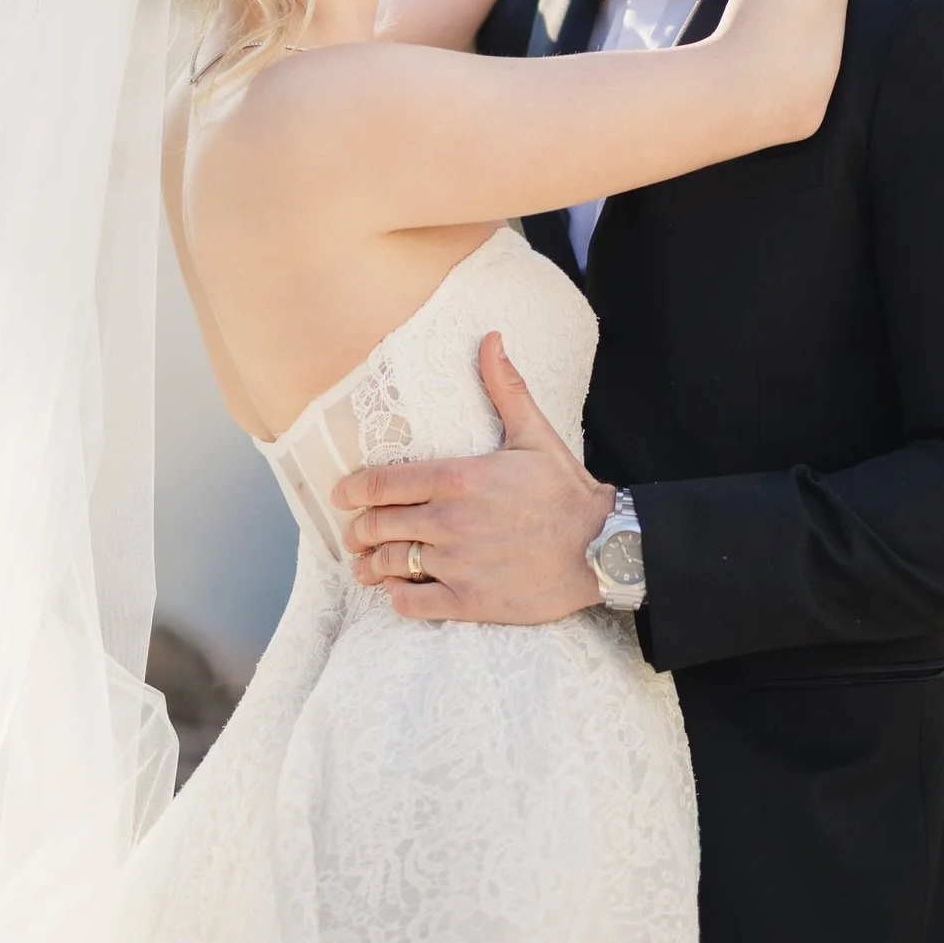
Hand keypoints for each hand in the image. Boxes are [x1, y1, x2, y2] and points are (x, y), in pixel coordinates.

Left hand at [331, 333, 614, 623]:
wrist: (602, 548)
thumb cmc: (566, 491)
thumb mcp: (535, 434)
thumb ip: (504, 388)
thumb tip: (490, 338)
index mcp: (459, 477)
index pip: (384, 483)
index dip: (353, 490)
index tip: (341, 495)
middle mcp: (451, 520)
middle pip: (379, 525)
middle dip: (359, 531)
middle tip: (353, 535)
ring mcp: (459, 563)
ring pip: (390, 565)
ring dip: (370, 567)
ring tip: (365, 567)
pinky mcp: (470, 600)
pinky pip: (414, 604)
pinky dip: (398, 598)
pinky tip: (399, 591)